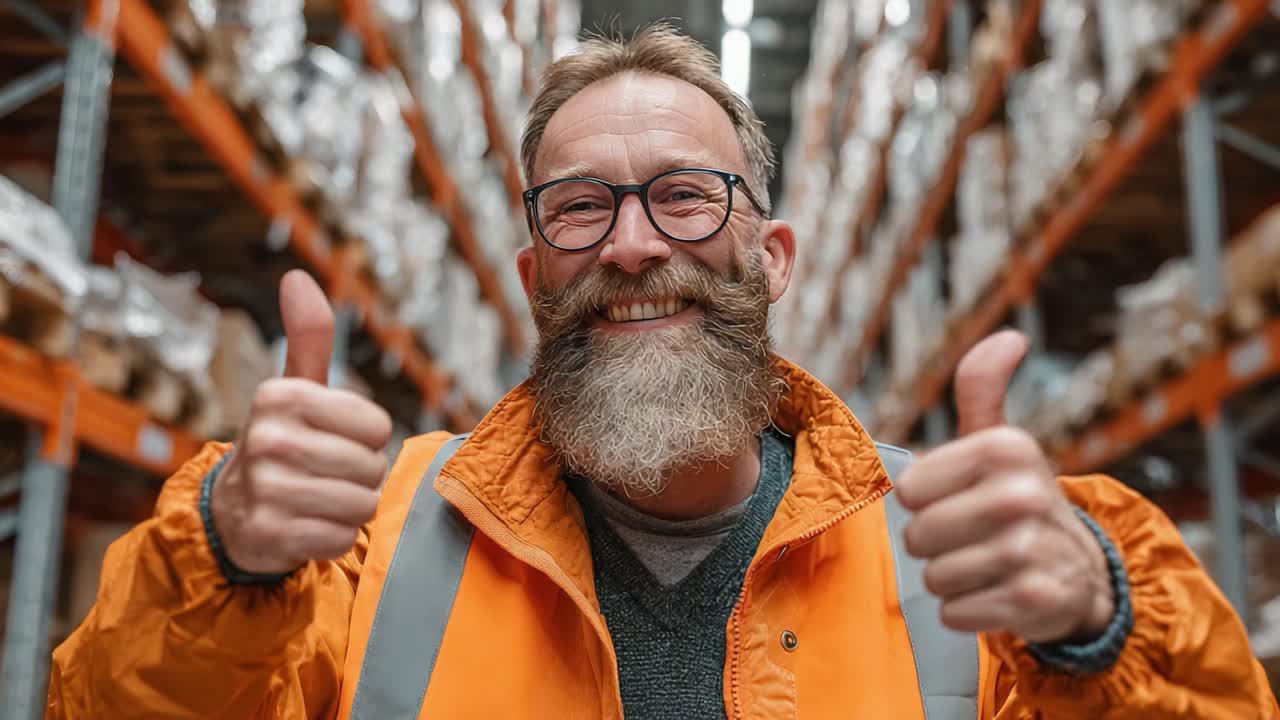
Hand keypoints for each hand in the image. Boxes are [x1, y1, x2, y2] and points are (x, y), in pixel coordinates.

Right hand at [211, 270, 392, 574]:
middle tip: (327, 473)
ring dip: (349, 507)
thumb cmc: (281, 441)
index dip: (367, 438)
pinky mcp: (269, 534)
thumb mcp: (294, 387)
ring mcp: (266, 489)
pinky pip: (340, 538)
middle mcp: (268, 438)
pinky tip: (306, 525)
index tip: (335, 438)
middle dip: (361, 476)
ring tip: (318, 498)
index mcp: (281, 396)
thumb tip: (297, 277)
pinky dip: (332, 537)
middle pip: (373, 467)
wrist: (230, 511)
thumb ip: (308, 336)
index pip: (377, 425)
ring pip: (361, 504)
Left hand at [894, 330, 1113, 643]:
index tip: (955, 499)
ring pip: (935, 575)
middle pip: (917, 535)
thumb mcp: (999, 441)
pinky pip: (957, 611)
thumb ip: (983, 388)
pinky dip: (965, 611)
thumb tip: (1010, 337)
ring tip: (982, 566)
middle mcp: (1021, 494)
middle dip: (933, 545)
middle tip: (968, 539)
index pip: (908, 489)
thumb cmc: (1016, 500)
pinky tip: (992, 595)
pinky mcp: (1034, 599)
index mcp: (1005, 448)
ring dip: (949, 578)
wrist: (1078, 570)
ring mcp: (1030, 548)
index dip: (922, 502)